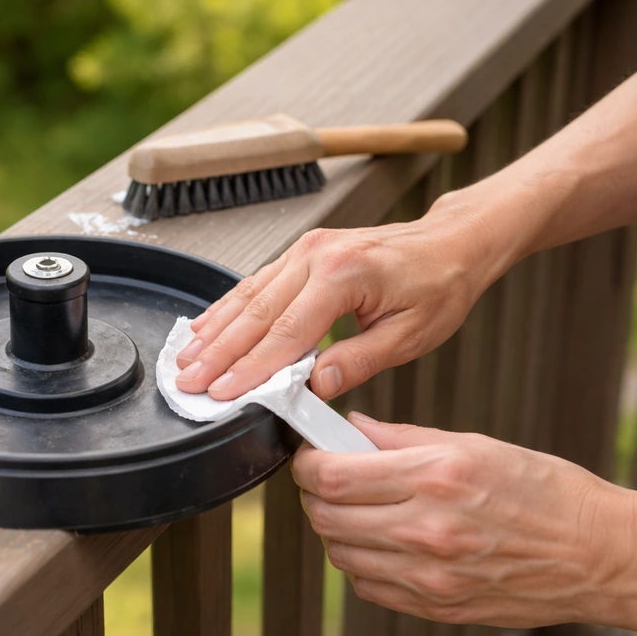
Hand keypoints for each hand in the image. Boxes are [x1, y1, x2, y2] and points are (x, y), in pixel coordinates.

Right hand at [174, 193, 514, 400]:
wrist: (451, 242)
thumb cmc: (439, 284)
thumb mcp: (410, 336)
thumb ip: (358, 362)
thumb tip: (314, 388)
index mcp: (343, 275)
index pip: (285, 334)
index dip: (249, 369)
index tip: (222, 393)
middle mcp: (316, 256)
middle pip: (254, 314)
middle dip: (217, 353)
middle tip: (187, 381)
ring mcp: (305, 250)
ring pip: (247, 296)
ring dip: (213, 331)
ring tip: (185, 359)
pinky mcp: (302, 252)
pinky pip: (256, 283)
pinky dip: (227, 308)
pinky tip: (207, 327)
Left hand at [291, 414, 636, 629]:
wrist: (597, 554)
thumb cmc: (546, 493)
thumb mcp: (473, 445)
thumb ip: (400, 438)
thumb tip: (351, 430)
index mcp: (435, 479)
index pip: (331, 476)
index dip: (307, 463)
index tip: (311, 454)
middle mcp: (426, 531)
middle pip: (324, 517)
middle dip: (315, 494)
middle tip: (331, 479)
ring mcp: (429, 576)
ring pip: (339, 554)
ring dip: (336, 529)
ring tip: (361, 510)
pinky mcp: (435, 607)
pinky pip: (367, 586)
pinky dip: (361, 562)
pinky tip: (382, 542)